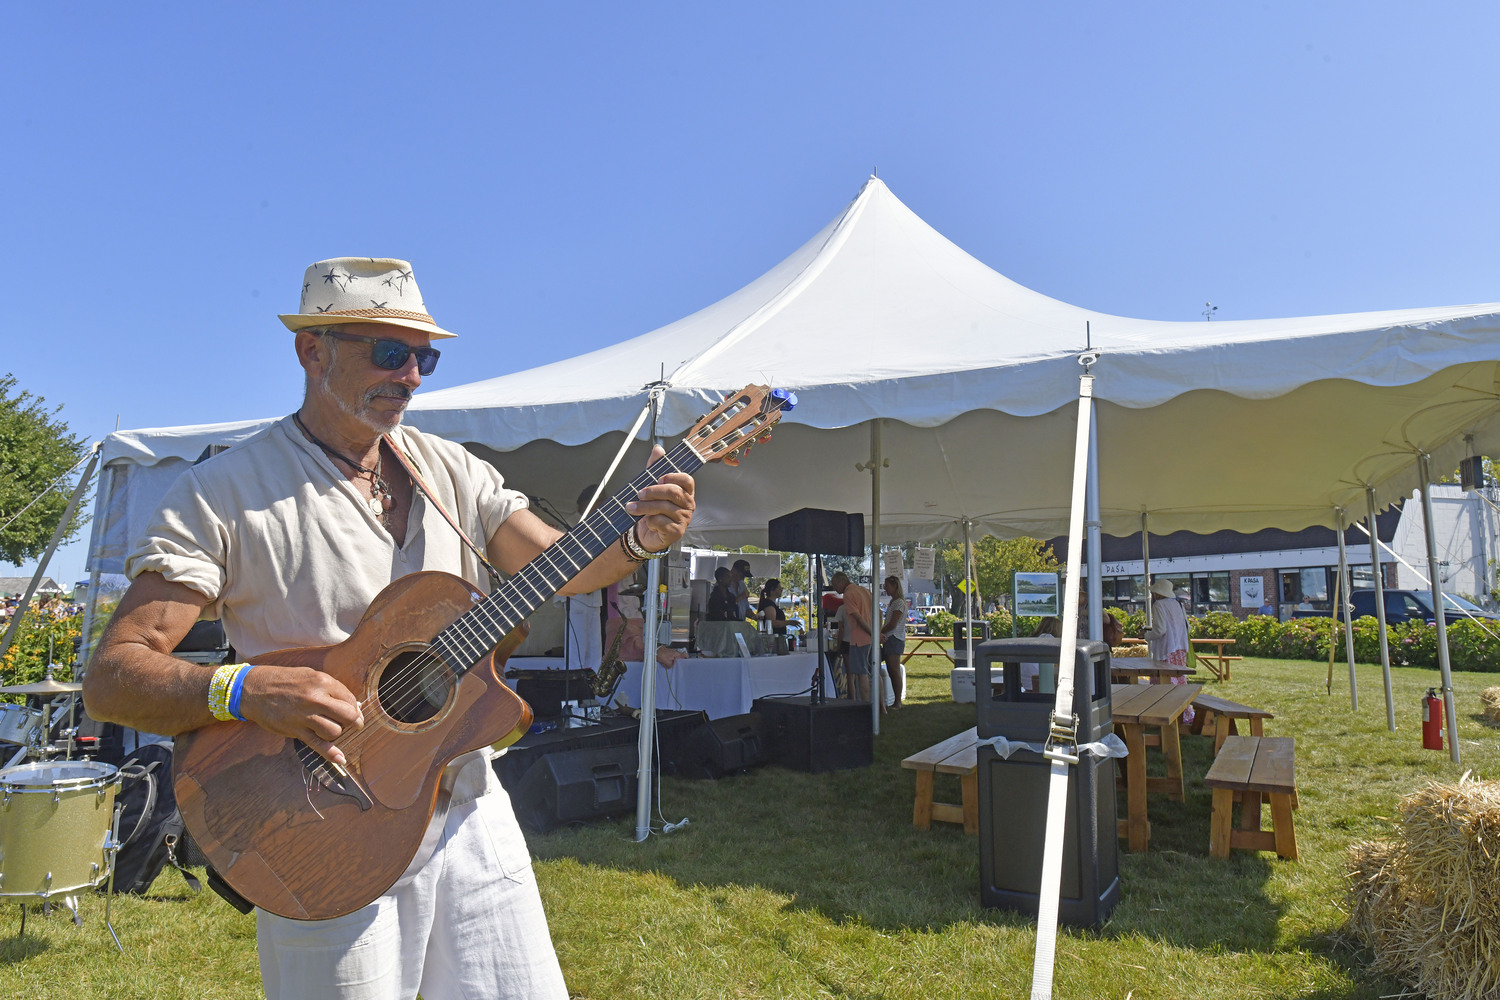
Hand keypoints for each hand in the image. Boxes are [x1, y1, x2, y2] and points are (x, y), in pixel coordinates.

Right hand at [238, 665, 363, 765]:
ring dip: (337, 733)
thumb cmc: (284, 681)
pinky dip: (331, 754)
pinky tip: (340, 759)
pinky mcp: (295, 730)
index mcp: (322, 682)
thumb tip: (354, 704)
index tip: (354, 711)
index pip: (349, 699)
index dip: (355, 707)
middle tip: (354, 724)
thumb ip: (332, 688)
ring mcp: (305, 716)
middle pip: (347, 716)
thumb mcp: (310, 675)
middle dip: (354, 722)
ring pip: (335, 731)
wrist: (254, 689)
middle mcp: (316, 699)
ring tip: (332, 728)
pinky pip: (317, 744)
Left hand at [626, 444, 695, 551]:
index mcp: (685, 491)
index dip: (673, 477)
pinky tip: (647, 522)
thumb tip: (658, 449)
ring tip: (631, 507)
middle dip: (652, 491)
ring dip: (644, 507)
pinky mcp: (676, 532)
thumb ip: (655, 468)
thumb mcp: (652, 487)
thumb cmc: (652, 509)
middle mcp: (688, 504)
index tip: (658, 478)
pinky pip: (661, 522)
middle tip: (639, 494)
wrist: (647, 533)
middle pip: (674, 492)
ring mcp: (684, 519)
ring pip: (664, 507)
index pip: (687, 480)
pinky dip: (650, 521)